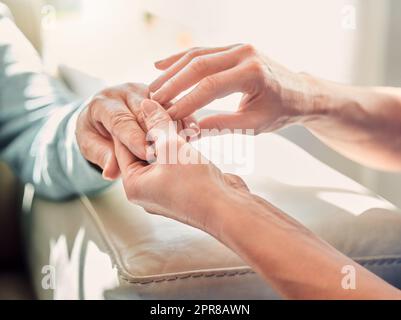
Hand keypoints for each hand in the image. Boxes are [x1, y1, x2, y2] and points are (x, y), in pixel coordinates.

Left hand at [76, 83, 198, 179]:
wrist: (102, 124)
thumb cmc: (95, 136)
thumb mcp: (93, 148)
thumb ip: (106, 158)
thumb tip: (109, 172)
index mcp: (102, 104)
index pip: (120, 122)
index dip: (134, 137)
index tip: (146, 153)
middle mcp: (124, 93)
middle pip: (144, 113)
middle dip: (156, 132)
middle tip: (169, 150)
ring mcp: (144, 92)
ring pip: (162, 107)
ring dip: (175, 125)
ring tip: (186, 142)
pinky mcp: (161, 97)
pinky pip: (175, 109)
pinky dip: (185, 122)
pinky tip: (194, 134)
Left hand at [115, 99, 248, 233]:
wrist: (227, 209)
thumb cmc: (195, 184)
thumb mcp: (171, 147)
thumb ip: (157, 124)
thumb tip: (146, 104)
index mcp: (134, 185)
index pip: (123, 146)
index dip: (132, 122)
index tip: (140, 104)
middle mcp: (147, 190)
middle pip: (143, 151)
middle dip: (153, 128)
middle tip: (160, 107)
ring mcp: (166, 191)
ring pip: (162, 156)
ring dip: (170, 136)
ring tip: (176, 117)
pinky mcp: (184, 188)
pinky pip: (176, 163)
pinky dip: (181, 148)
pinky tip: (189, 133)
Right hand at [150, 44, 311, 133]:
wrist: (299, 92)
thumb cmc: (280, 111)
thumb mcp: (254, 124)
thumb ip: (223, 125)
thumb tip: (192, 130)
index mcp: (253, 74)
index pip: (210, 87)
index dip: (186, 101)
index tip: (168, 116)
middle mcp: (244, 54)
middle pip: (198, 65)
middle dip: (173, 84)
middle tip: (154, 100)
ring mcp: (238, 47)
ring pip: (196, 54)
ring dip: (172, 70)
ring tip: (153, 87)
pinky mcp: (233, 47)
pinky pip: (202, 50)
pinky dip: (180, 58)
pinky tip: (161, 64)